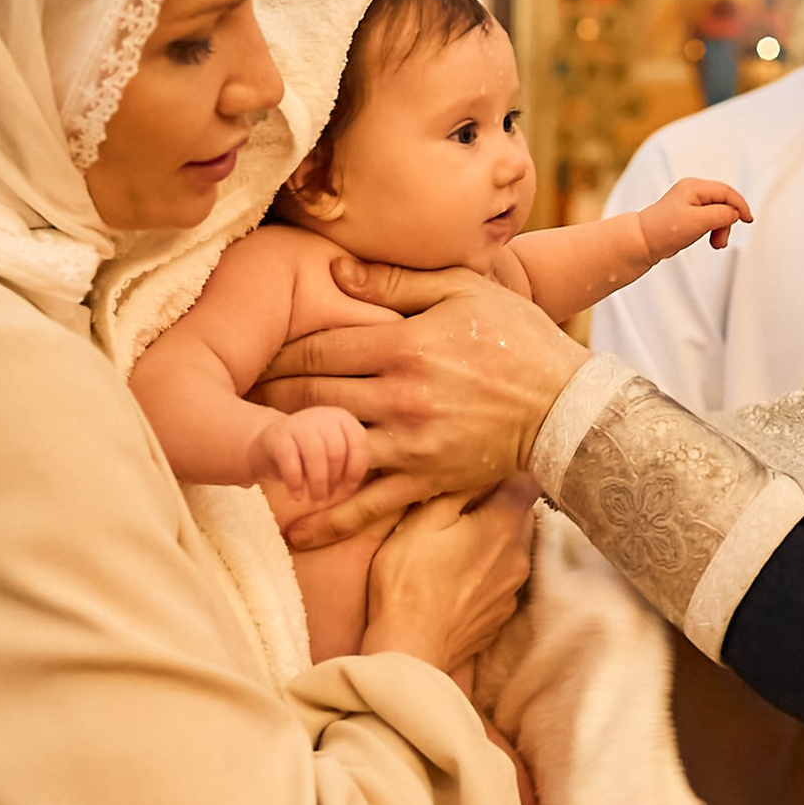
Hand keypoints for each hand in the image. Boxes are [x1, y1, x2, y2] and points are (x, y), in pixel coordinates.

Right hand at [252, 404, 368, 510]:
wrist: (267, 447)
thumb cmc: (309, 457)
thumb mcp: (333, 454)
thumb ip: (352, 462)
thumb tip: (380, 490)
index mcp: (342, 418)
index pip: (358, 441)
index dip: (357, 468)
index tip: (349, 487)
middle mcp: (321, 415)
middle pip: (337, 450)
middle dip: (334, 479)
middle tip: (327, 496)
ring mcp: (297, 422)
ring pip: (315, 454)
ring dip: (318, 482)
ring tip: (315, 498)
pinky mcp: (276, 436)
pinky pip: (290, 461)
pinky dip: (296, 482)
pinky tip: (297, 494)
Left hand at [256, 259, 583, 544]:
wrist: (567, 407)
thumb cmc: (518, 339)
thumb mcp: (464, 289)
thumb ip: (397, 281)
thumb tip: (334, 273)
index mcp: (405, 346)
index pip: (321, 345)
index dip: (279, 347)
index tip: (251, 349)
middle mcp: (401, 396)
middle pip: (313, 395)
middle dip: (268, 393)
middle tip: (236, 393)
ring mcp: (412, 444)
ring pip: (330, 446)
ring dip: (287, 447)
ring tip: (252, 444)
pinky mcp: (426, 480)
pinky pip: (369, 505)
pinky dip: (329, 520)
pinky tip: (293, 531)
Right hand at [363, 484, 536, 671]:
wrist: (410, 648)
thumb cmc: (409, 581)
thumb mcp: (421, 521)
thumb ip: (456, 491)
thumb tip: (476, 472)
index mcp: (502, 526)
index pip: (526, 482)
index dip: (505, 474)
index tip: (481, 477)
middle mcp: (519, 556)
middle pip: (521, 517)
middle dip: (497, 509)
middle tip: (460, 513)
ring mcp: (513, 589)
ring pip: (513, 550)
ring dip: (492, 544)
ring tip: (454, 549)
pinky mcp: (501, 615)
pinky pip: (502, 581)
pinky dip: (486, 575)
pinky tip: (456, 581)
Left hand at [641, 174, 750, 260]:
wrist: (642, 242)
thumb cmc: (664, 230)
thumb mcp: (698, 221)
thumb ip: (721, 214)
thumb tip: (735, 213)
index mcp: (694, 187)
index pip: (726, 192)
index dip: (740, 205)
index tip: (747, 220)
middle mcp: (692, 191)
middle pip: (723, 202)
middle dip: (727, 222)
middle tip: (721, 240)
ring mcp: (689, 202)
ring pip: (718, 212)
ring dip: (720, 228)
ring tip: (715, 243)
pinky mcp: (688, 214)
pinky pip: (709, 219)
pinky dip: (713, 230)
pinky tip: (709, 239)